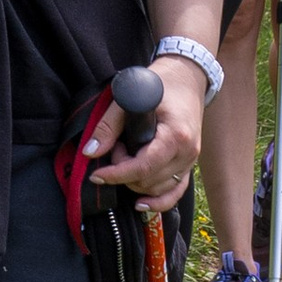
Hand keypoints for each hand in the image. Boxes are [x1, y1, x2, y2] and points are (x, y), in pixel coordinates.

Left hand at [90, 64, 205, 209]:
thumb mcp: (129, 99)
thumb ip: (108, 127)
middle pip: (148, 181)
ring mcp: (191, 161)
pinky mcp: (189, 165)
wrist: (188, 77)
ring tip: (128, 154)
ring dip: (136, 180)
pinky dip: (158, 201)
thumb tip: (90, 152)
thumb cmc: (160, 84)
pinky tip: (140, 204)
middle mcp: (187, 152)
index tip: (97, 175)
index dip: (117, 175)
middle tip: (117, 147)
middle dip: (124, 172)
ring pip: (158, 189)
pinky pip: (175, 192)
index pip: (143, 168)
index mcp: (175, 136)